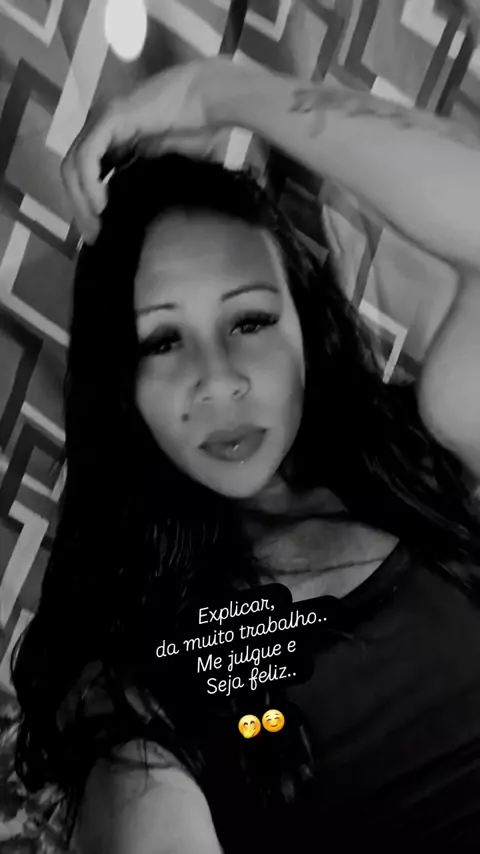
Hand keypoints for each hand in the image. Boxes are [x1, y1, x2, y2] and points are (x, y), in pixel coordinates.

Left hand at [60, 57, 241, 243]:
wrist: (210, 98)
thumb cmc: (199, 129)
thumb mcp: (167, 167)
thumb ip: (147, 183)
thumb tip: (139, 217)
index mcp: (112, 140)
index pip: (84, 177)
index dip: (86, 207)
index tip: (99, 235)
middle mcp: (100, 129)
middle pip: (72, 175)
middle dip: (80, 210)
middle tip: (96, 238)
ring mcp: (102, 121)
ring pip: (73, 167)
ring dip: (81, 201)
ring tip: (98, 226)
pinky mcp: (110, 117)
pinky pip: (87, 156)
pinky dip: (90, 183)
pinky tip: (102, 204)